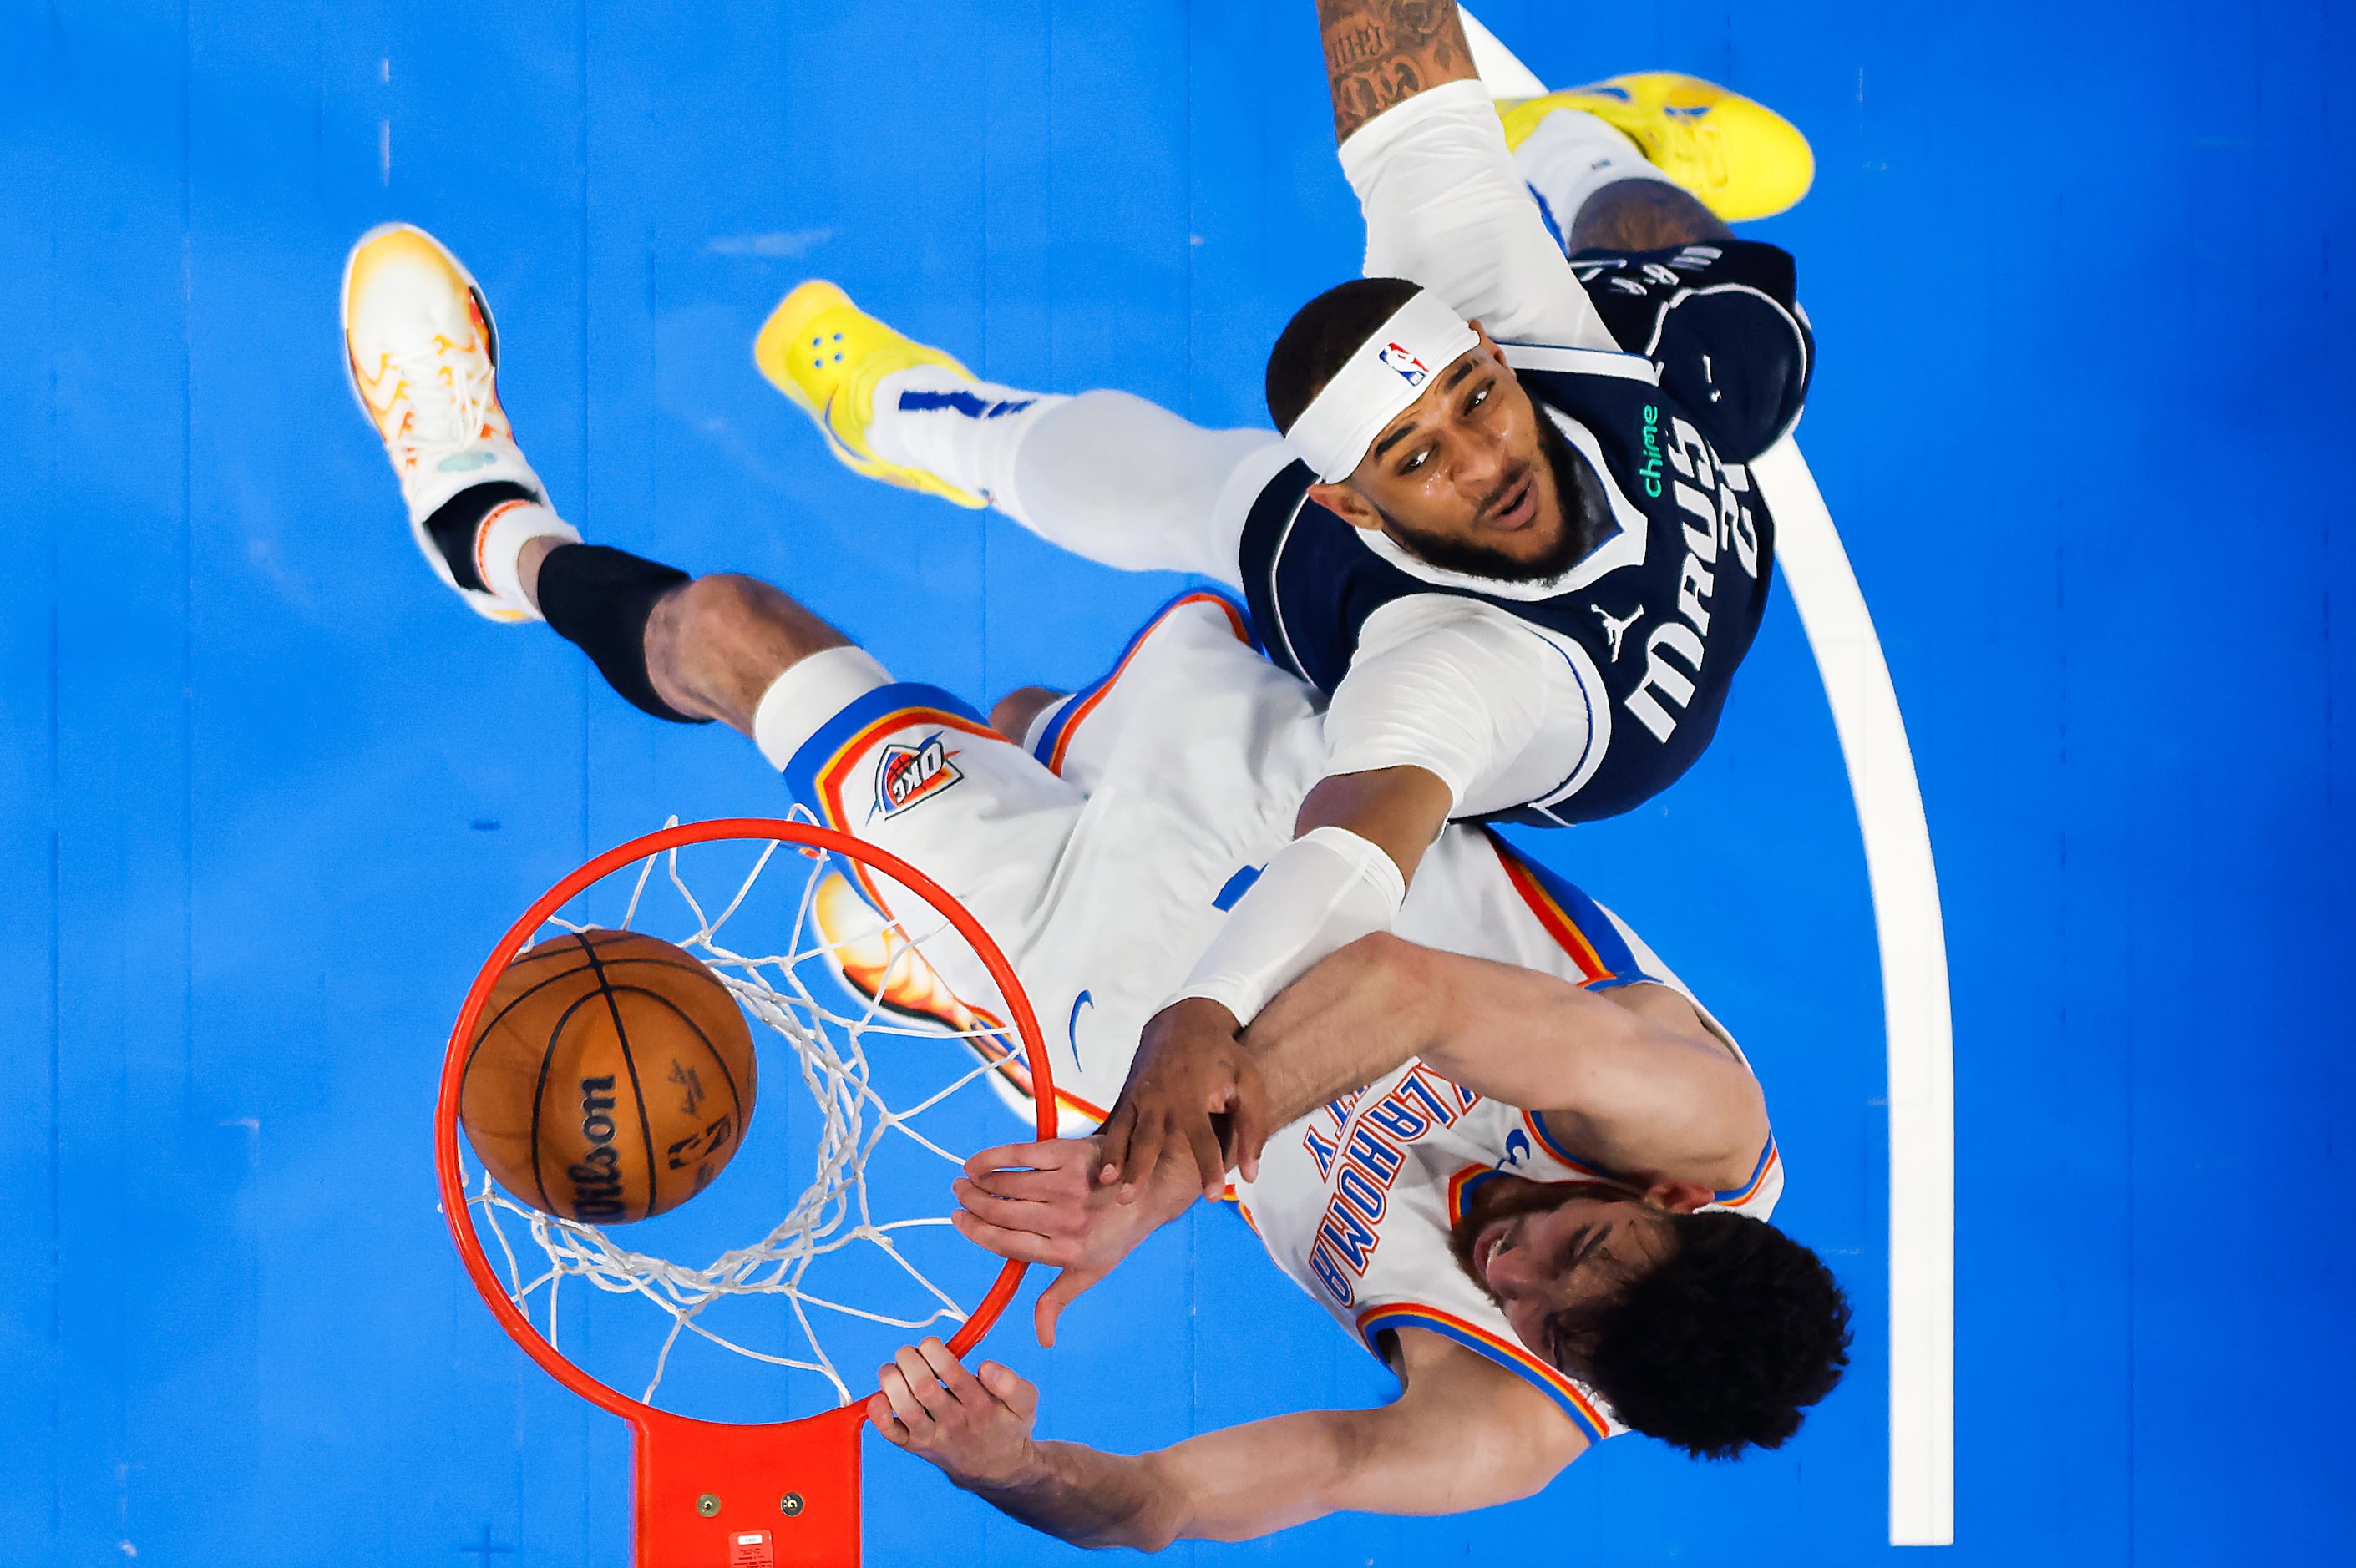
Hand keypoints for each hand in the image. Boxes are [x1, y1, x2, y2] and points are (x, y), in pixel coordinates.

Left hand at [868, 1337, 1039, 1490]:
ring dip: (891, 1381)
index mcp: (981, 1407)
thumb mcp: (1025, 1403)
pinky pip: (892, 1434)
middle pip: (924, 1388)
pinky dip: (879, 1416)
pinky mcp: (915, 1445)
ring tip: (893, 1368)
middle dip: (910, 1360)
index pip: (954, 1376)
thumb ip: (1011, 1383)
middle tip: (910, 1352)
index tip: (931, 1344)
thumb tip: (986, 1367)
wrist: (995, 1468)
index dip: (935, 1353)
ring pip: (904, 1409)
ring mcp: (932, 1437)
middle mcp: (954, 1422)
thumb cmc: (1006, 1424)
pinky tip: (878, 1398)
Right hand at [952, 1135, 1197, 1345]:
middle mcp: (1065, 1221)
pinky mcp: (1072, 1155)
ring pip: (1007, 1184)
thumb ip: (1057, 1300)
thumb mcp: (1090, 1272)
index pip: (1004, 1243)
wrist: (1149, 1189)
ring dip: (979, 1181)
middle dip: (972, 1202)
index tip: (958, 1219)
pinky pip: (1021, 1154)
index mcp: (1064, 1252)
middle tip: (959, 1194)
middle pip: (1001, 1212)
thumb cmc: (1115, 1234)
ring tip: (966, 1179)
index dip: (974, 1231)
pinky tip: (977, 1161)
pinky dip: (993, 1157)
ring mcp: (1068, 1186)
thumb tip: (1044, 1341)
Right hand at [1097, 997, 1269, 1200]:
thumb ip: (1252, 1129)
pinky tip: (1097, 1167)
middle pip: (1150, 1139)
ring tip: (1105, 1181)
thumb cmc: (1222, 1057)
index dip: (1209, 1167)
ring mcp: (1139, 1097)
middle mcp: (1161, 1099)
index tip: (1213, 1196)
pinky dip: (1105, 1144)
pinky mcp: (1127, 1097)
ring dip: (1114, 1158)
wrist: (1184, 1022)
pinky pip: (1113, 1123)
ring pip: (1124, 1132)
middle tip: (1130, 1199)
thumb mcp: (1249, 1084)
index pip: (1203, 1139)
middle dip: (1139, 1168)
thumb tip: (1251, 1174)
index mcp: (1193, 1096)